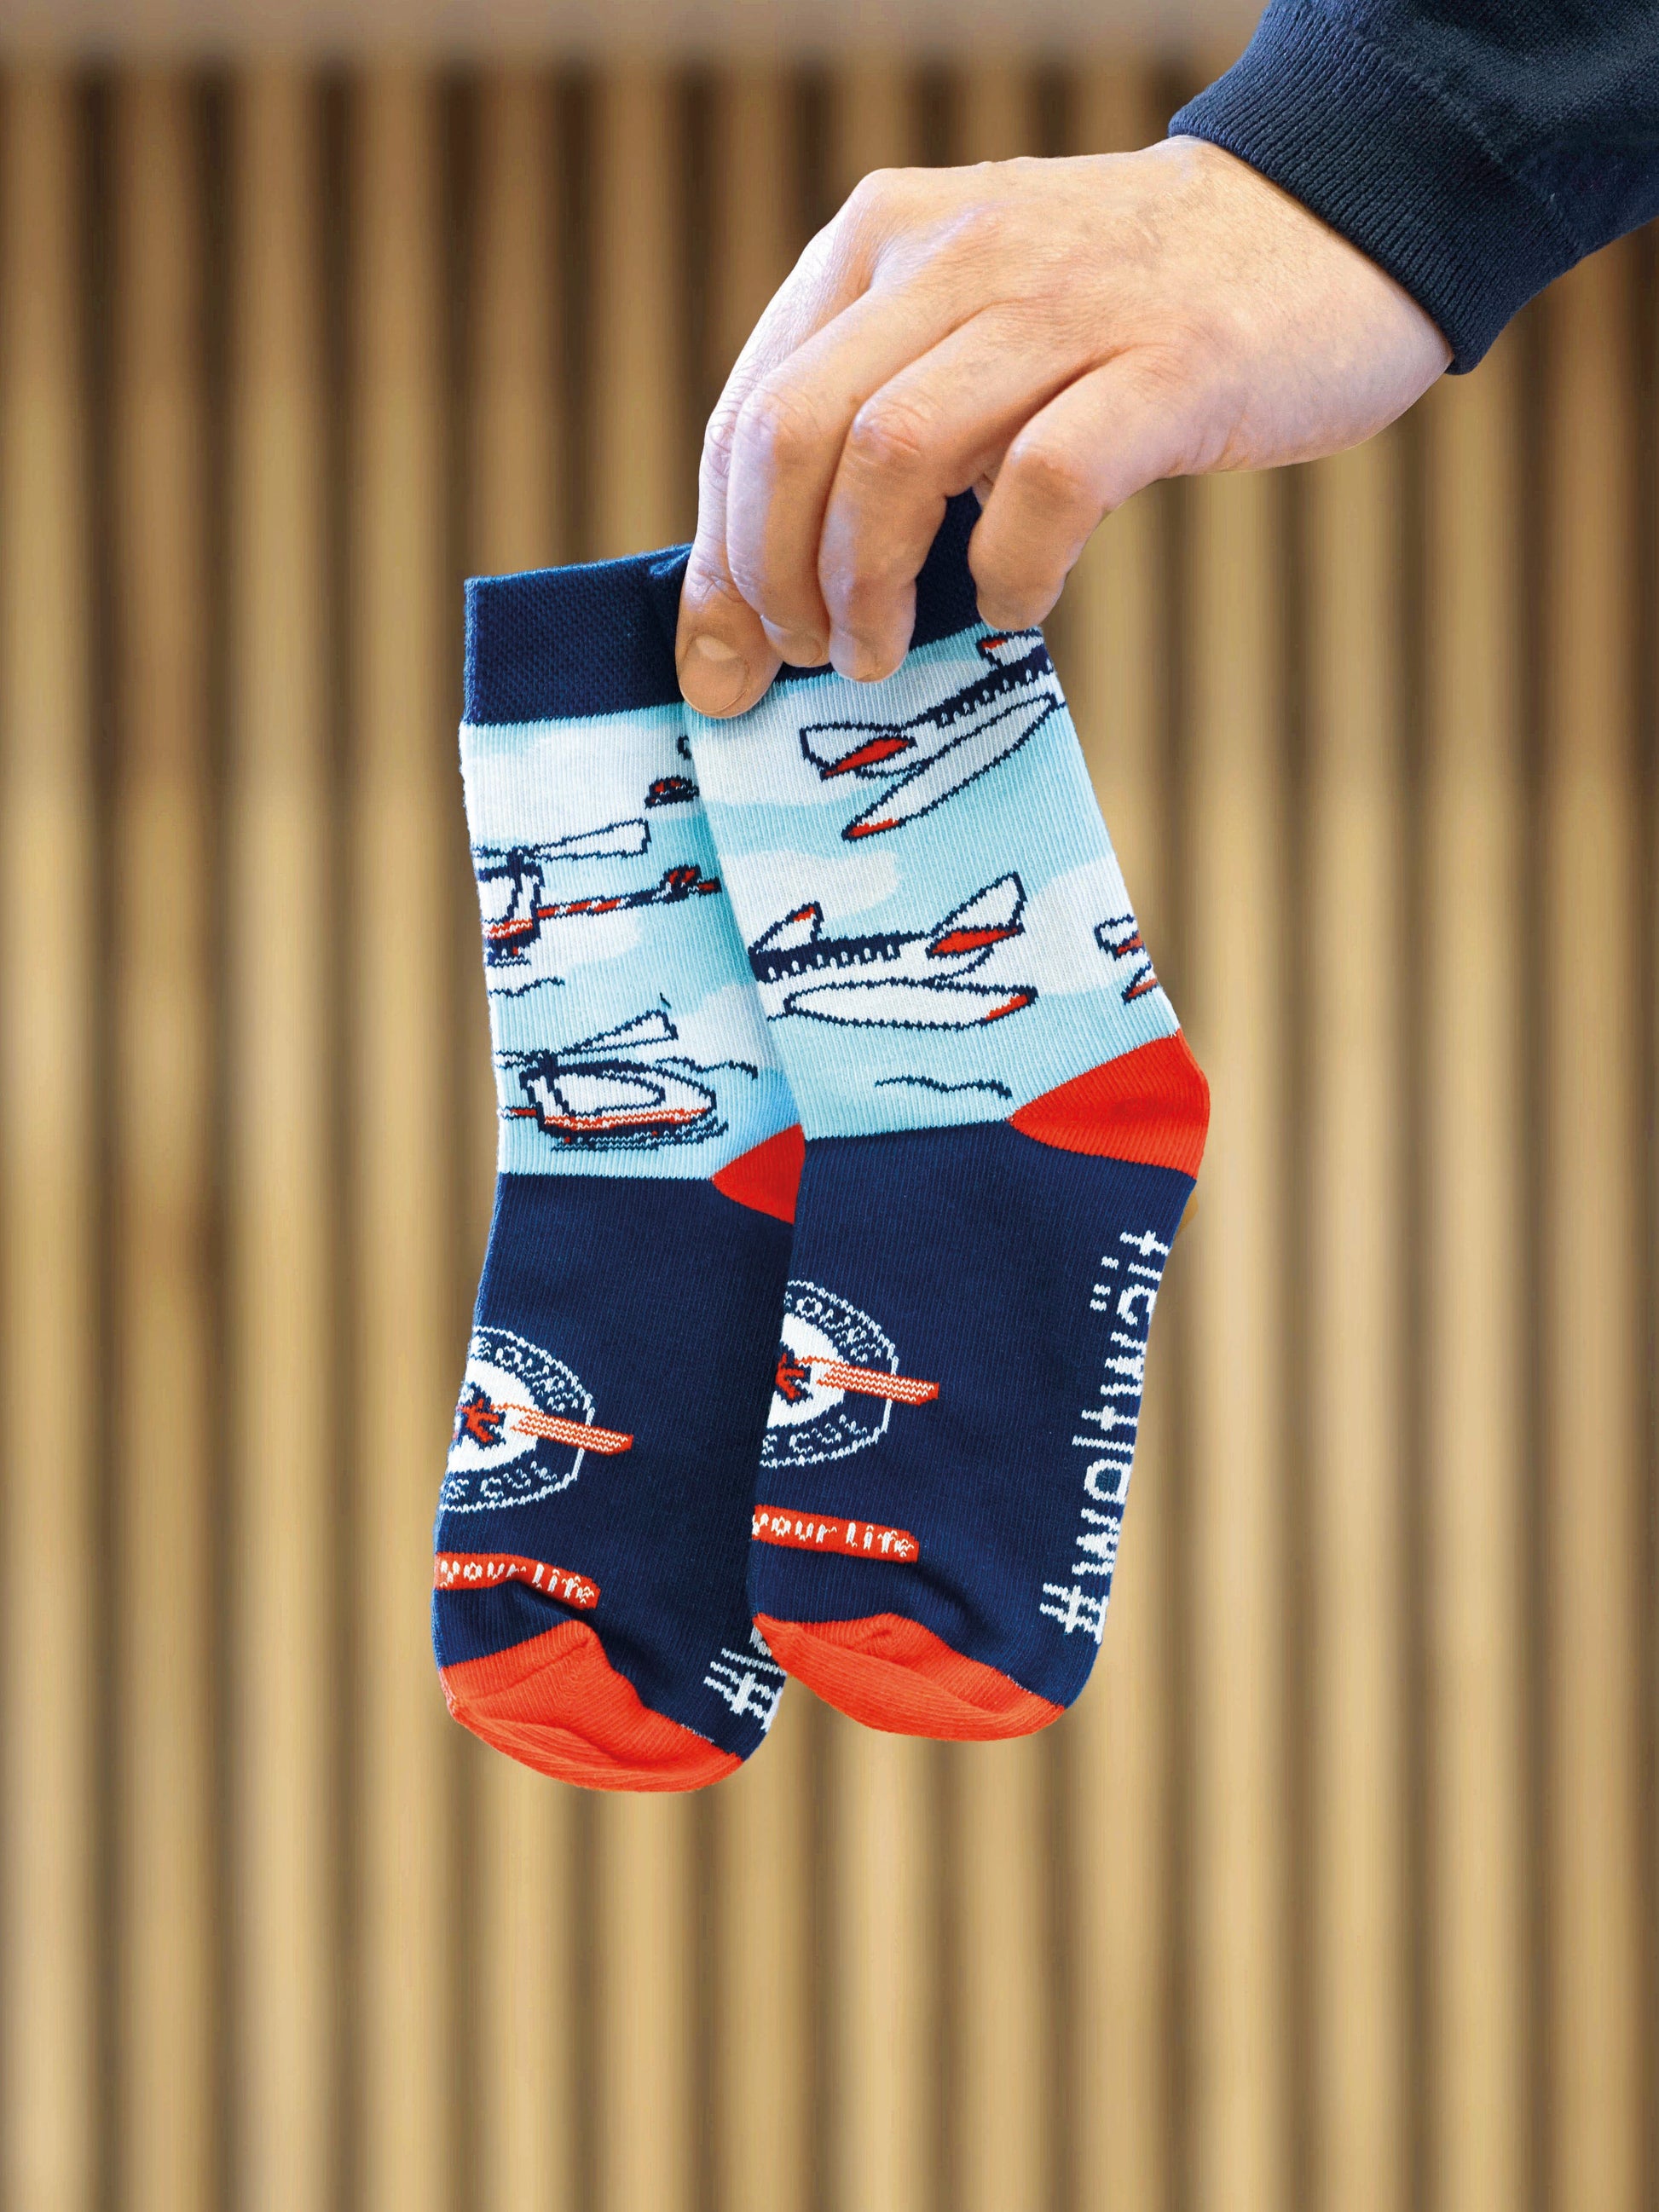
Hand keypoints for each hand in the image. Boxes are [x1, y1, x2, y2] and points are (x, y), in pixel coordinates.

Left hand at [676, 137, 1449, 715]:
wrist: (1327, 224)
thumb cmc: (1130, 315)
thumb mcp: (974, 325)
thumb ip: (879, 414)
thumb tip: (772, 589)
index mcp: (883, 238)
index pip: (752, 407)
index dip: (720, 551)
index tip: (723, 657)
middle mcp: (956, 252)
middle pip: (798, 430)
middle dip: (773, 573)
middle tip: (806, 658)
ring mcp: (1063, 303)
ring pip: (893, 452)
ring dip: (866, 582)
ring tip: (880, 653)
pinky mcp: (1166, 365)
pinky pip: (1043, 486)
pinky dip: (1009, 570)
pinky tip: (1013, 605)